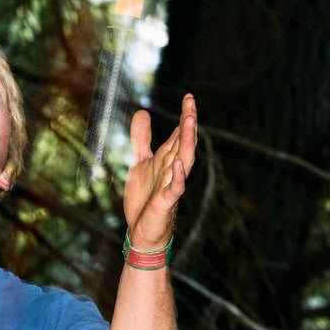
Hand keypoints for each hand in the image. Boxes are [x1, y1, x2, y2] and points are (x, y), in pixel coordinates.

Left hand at [124, 92, 196, 249]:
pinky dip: (179, 176)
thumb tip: (142, 112)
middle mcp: (172, 169)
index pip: (178, 135)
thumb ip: (141, 140)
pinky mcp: (166, 202)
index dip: (184, 117)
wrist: (142, 232)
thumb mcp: (139, 164)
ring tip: (189, 122)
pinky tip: (179, 164)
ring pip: (184, 160)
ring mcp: (171, 184)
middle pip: (183, 143)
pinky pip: (175, 188)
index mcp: (166, 160)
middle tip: (190, 103)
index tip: (188, 97)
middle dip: (188, 123)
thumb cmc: (144, 199)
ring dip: (187, 142)